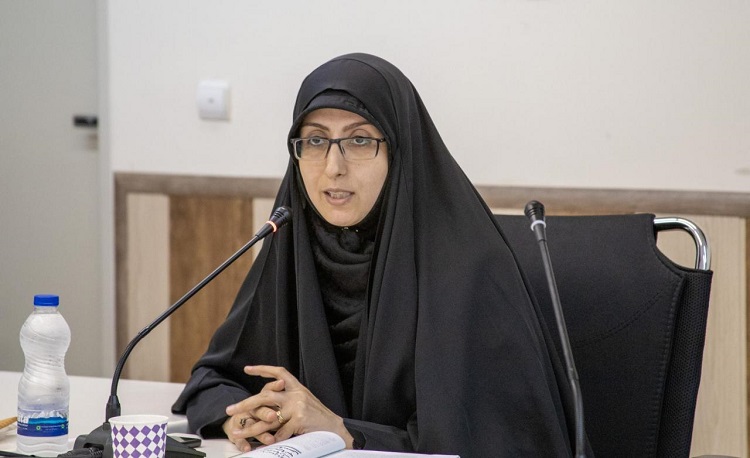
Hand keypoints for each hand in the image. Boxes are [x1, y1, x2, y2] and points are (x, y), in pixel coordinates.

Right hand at [222, 378, 284, 451]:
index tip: (282, 383)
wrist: (236, 426)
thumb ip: (276, 396)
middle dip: (265, 413)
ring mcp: (242, 422)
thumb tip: (284, 382)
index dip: (274, 386)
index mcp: (260, 400)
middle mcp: (251, 410)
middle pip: (258, 409)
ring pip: (250, 426)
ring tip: (270, 440)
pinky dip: (243, 444)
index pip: (267, 390)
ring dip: (261, 433)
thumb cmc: (259, 414)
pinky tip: (248, 448)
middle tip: (273, 416)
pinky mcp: (236, 435)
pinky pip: (240, 441)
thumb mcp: (268, 405)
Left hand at [225, 365, 354, 448]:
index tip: (247, 369)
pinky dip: (271, 440)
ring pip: (266, 418)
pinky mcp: (298, 420)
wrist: (336, 429)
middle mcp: (295, 394)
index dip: (263, 369)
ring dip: (250, 428)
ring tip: (237, 433)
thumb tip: (267, 399)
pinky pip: (279, 433)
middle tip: (230, 410)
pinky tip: (264, 445)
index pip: (278, 373)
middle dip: (245, 404)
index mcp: (297, 388)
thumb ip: (288, 398)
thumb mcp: (305, 401)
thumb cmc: (318, 417)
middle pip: (264, 396)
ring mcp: (297, 407)